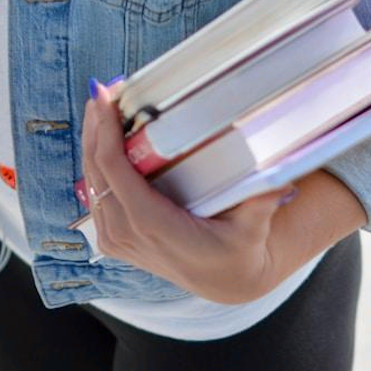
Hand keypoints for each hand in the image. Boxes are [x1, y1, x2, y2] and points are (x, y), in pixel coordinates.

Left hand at [81, 81, 295, 304]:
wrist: (226, 280)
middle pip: (96, 170)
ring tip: (100, 105)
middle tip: (102, 90)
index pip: (114, 172)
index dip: (105, 133)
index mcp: (153, 226)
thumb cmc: (239, 249)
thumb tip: (279, 181)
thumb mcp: (253, 229)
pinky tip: (101, 137)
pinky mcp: (114, 239)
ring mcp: (116, 239)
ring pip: (90, 181)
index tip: (105, 98)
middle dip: (95, 127)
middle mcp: (127, 234)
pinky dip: (95, 162)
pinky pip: (95, 194)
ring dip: (92, 141)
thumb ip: (261, 204)